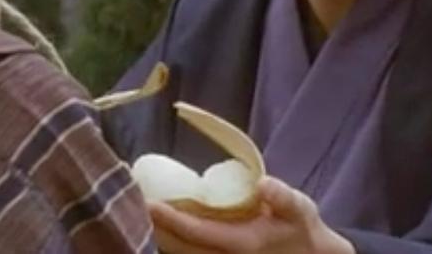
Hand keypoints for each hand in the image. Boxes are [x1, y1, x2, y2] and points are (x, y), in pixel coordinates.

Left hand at [149, 176, 355, 253]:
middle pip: (177, 247)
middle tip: (131, 197)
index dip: (170, 218)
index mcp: (242, 244)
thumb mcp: (300, 210)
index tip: (147, 202)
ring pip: (178, 253)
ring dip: (156, 233)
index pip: (196, 233)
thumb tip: (264, 184)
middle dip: (153, 226)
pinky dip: (167, 239)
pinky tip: (153, 222)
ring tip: (135, 206)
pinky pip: (185, 252)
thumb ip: (283, 198)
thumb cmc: (300, 228)